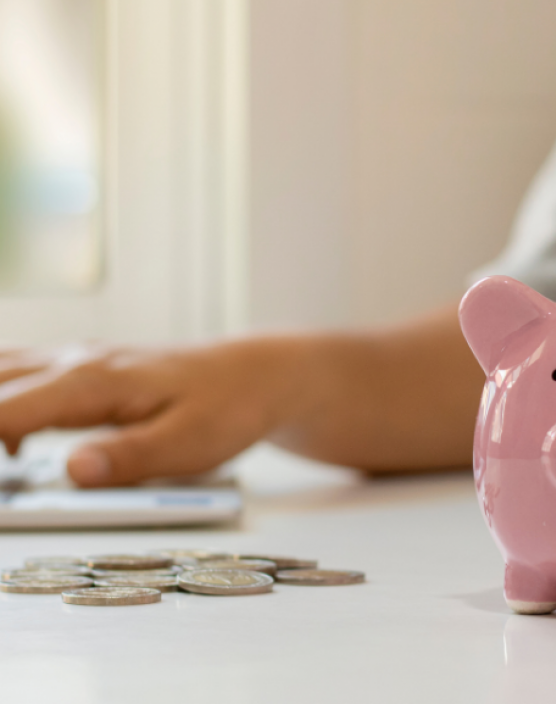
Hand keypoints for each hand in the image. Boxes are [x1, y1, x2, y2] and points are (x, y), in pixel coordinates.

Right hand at [0, 339, 305, 486]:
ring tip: (5, 471)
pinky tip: (10, 442)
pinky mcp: (87, 368)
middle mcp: (76, 361)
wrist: (256, 374)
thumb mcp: (189, 443)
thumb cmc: (227, 406)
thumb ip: (130, 457)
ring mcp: (80, 359)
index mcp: (93, 381)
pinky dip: (3, 400)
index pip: (4, 408)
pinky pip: (23, 375)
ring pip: (3, 370)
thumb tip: (72, 471)